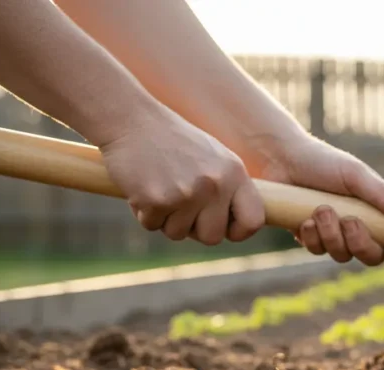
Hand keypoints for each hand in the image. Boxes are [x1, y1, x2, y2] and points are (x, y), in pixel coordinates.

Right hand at [99, 107, 265, 244]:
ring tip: (160, 188)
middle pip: (212, 237)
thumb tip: (241, 228)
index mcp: (234, 173)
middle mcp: (215, 184)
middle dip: (194, 228)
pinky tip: (142, 186)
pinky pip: (152, 226)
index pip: (254, 220)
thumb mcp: (214, 158)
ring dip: (165, 219)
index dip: (238, 231)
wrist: (130, 119)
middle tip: (179, 204)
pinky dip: (143, 213)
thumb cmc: (172, 141)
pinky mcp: (157, 200)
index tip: (223, 227)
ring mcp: (187, 193)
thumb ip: (229, 190)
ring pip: (179, 234)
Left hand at [254, 135, 383, 267]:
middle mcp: (359, 229)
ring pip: (342, 256)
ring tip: (321, 208)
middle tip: (350, 221)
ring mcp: (334, 236)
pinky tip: (304, 219)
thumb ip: (383, 195)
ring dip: (332, 235)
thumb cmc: (323, 162)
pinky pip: (317, 251)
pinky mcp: (310, 238)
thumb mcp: (356, 175)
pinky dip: (312, 237)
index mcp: (378, 214)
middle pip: (371, 257)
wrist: (280, 158)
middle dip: (361, 244)